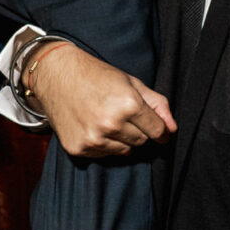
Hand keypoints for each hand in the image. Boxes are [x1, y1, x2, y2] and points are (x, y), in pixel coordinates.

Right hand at [25, 41, 174, 157]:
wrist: (56, 74)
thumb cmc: (97, 75)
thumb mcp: (131, 83)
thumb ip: (157, 105)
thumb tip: (172, 129)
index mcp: (128, 104)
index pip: (158, 131)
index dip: (159, 128)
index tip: (155, 127)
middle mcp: (111, 124)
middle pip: (141, 141)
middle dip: (138, 130)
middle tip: (122, 113)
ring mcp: (93, 138)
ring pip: (124, 151)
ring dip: (121, 139)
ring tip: (106, 118)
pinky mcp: (78, 148)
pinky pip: (104, 154)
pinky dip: (103, 144)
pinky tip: (93, 125)